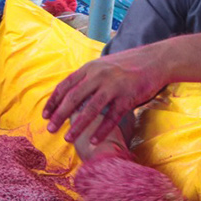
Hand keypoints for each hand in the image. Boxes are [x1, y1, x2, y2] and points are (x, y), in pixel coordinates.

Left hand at [43, 48, 167, 144]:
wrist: (155, 60)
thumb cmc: (126, 65)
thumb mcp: (102, 66)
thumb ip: (87, 78)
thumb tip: (70, 93)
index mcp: (88, 69)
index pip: (65, 86)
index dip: (53, 101)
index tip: (45, 115)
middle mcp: (98, 76)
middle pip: (73, 98)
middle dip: (59, 115)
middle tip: (50, 129)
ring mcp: (113, 86)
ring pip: (90, 109)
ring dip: (78, 126)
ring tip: (68, 138)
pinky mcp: (128, 97)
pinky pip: (112, 117)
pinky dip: (101, 130)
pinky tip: (93, 140)